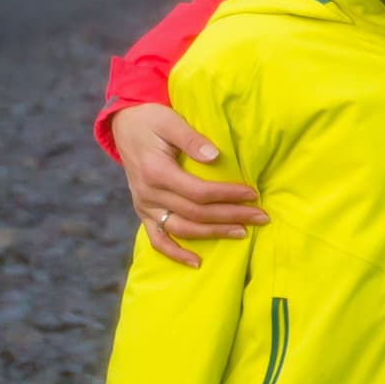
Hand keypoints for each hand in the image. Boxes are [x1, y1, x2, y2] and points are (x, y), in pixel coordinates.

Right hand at [108, 104, 263, 265]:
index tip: (252, 194)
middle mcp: (149, 194)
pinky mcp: (144, 212)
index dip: (227, 195)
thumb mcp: (170, 121)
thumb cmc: (151, 120)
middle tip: (260, 217)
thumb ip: (191, 139)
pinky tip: (196, 263)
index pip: (198, 192)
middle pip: (195, 213)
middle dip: (230, 216)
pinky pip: (157, 240)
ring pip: (181, 229)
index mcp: (156, 172)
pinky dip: (175, 254)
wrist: (124, 125)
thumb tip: (214, 156)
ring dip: (213, 234)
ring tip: (242, 233)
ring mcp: (145, 206)